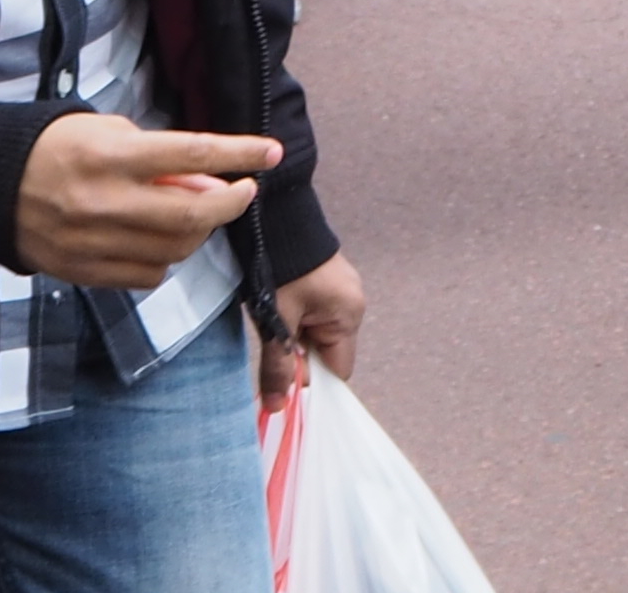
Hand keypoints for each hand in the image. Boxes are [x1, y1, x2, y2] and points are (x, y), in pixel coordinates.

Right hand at [14, 114, 269, 288]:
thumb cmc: (57, 146)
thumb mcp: (110, 131)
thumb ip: (162, 160)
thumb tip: (209, 185)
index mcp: (111, 156)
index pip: (194, 153)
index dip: (241, 153)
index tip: (271, 152)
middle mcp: (103, 202)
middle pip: (193, 216)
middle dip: (231, 203)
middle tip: (243, 191)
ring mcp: (91, 242)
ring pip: (175, 250)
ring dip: (200, 231)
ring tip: (197, 210)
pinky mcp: (81, 271)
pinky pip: (147, 275)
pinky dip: (167, 258)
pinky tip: (162, 238)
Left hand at [261, 254, 366, 407]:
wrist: (276, 220)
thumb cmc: (280, 270)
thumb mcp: (276, 322)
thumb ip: (278, 366)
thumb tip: (277, 408)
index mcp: (349, 316)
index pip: (338, 370)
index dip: (311, 379)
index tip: (284, 375)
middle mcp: (353, 304)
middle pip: (327, 352)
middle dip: (299, 353)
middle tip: (274, 337)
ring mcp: (344, 290)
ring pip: (317, 333)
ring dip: (295, 334)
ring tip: (276, 314)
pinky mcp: (331, 281)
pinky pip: (316, 314)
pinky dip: (297, 318)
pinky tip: (281, 303)